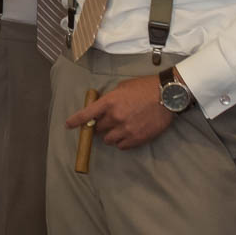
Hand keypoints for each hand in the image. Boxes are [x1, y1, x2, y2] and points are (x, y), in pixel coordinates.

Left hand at [62, 76, 176, 149]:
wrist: (167, 95)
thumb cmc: (144, 87)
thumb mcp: (122, 87)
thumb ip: (110, 99)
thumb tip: (102, 108)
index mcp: (109, 102)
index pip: (87, 114)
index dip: (76, 121)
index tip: (68, 125)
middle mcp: (115, 117)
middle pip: (98, 128)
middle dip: (99, 126)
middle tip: (105, 122)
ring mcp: (126, 129)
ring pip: (108, 140)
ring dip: (109, 135)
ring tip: (117, 129)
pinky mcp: (137, 138)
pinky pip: (122, 146)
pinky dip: (121, 142)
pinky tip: (126, 135)